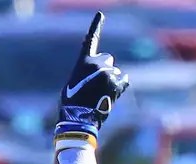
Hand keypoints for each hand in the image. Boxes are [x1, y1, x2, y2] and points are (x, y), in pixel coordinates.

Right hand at [56, 13, 131, 141]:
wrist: (79, 118)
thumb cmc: (72, 103)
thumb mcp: (73, 83)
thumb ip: (86, 72)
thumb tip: (99, 72)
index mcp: (84, 62)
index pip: (90, 40)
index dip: (96, 26)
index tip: (101, 14)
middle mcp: (98, 64)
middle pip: (107, 59)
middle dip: (105, 68)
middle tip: (96, 85)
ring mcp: (110, 74)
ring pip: (115, 72)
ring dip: (111, 81)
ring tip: (101, 95)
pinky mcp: (118, 84)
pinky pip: (124, 81)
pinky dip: (120, 87)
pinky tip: (111, 95)